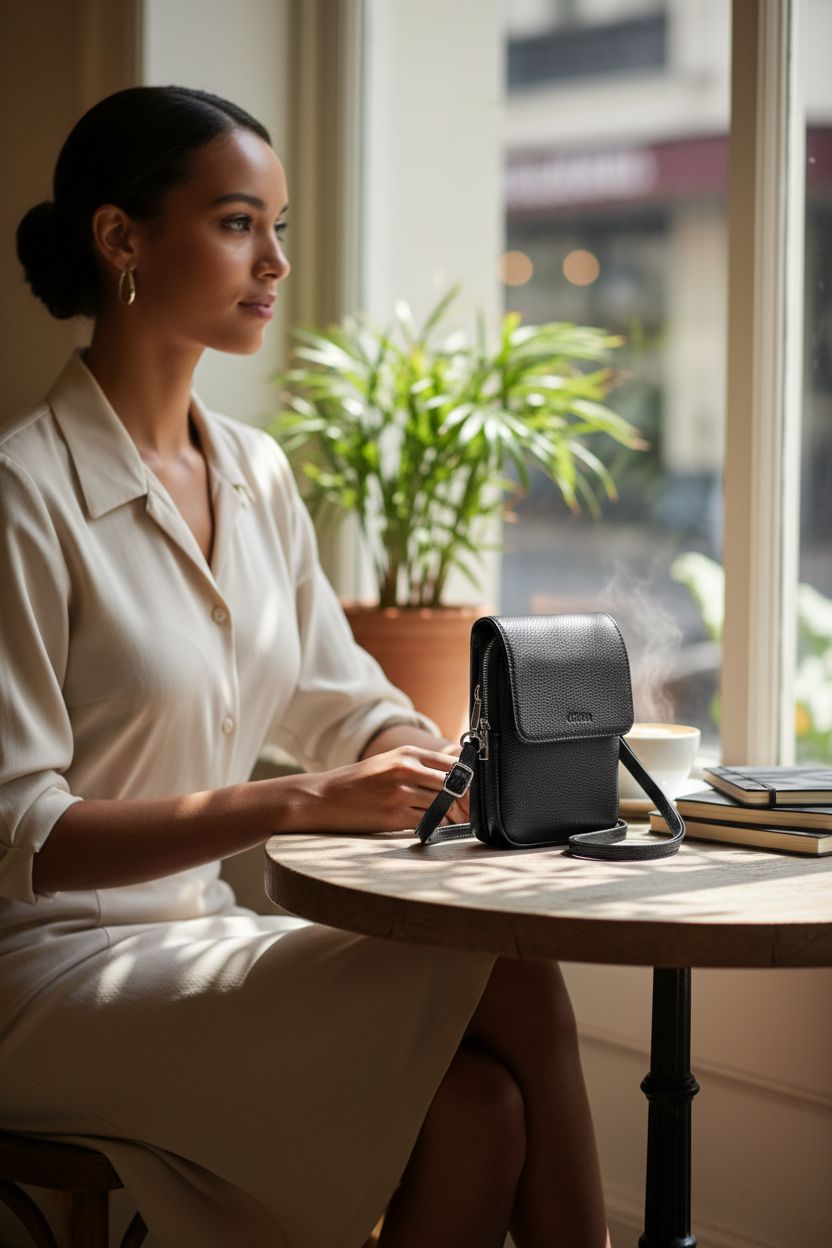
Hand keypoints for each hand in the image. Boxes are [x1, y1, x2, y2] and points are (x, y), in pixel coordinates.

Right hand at [292, 744, 465, 833]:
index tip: (472, 792)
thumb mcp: (388, 763)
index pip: (452, 764)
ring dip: (450, 816)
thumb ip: (418, 766)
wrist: (324, 797)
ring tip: (450, 820)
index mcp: (406, 754)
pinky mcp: (394, 816)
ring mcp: (400, 793)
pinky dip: (434, 826)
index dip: (468, 780)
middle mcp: (405, 770)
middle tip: (468, 812)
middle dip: (464, 801)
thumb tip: (455, 776)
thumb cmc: (359, 782)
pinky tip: (430, 826)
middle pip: (453, 785)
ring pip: (443, 806)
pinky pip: (428, 822)